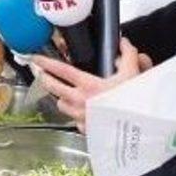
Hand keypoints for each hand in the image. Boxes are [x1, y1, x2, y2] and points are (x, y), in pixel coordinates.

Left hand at [32, 37, 151, 131]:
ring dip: (61, 99)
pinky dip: (76, 116)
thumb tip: (124, 43)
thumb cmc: (134, 104)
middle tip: (42, 75)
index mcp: (89, 85)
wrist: (139, 131)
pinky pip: (74, 121)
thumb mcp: (133, 75)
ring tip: (64, 94)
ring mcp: (81, 118)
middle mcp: (81, 102)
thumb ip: (128, 56)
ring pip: (62, 105)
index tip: (36, 58)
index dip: (46, 63)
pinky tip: (82, 112)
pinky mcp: (86, 130)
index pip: (61, 70)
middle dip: (45, 80)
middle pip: (54, 88)